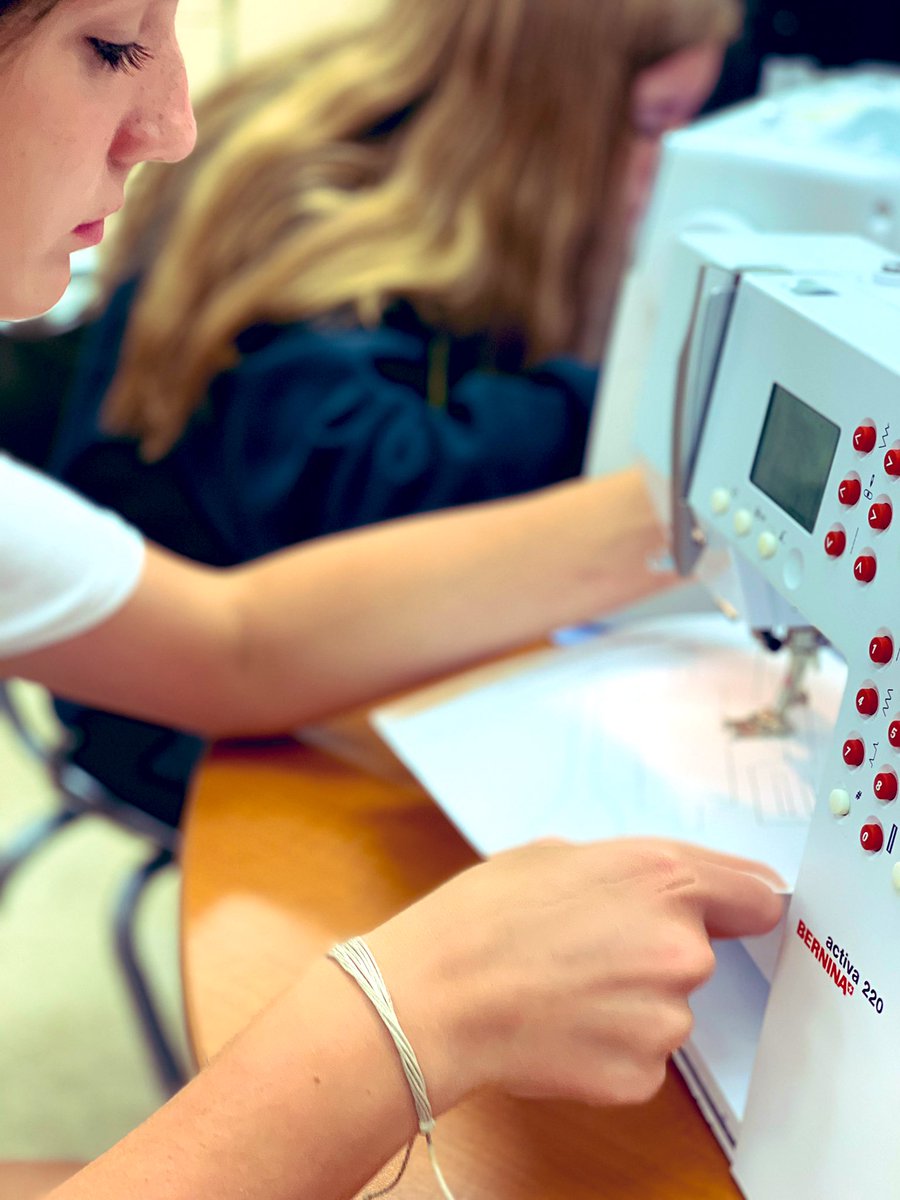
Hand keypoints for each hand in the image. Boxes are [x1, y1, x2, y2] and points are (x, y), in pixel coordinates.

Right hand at [367, 838, 782, 1110]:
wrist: (437, 997)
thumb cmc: (484, 915)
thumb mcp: (560, 855)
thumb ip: (632, 870)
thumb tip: (664, 888)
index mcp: (665, 879)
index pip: (758, 894)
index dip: (740, 902)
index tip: (734, 912)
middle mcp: (682, 948)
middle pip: (700, 952)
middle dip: (656, 950)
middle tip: (589, 948)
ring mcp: (666, 1019)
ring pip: (667, 1007)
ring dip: (632, 1000)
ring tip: (562, 988)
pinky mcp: (642, 1075)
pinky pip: (642, 1054)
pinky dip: (610, 1044)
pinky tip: (561, 1027)